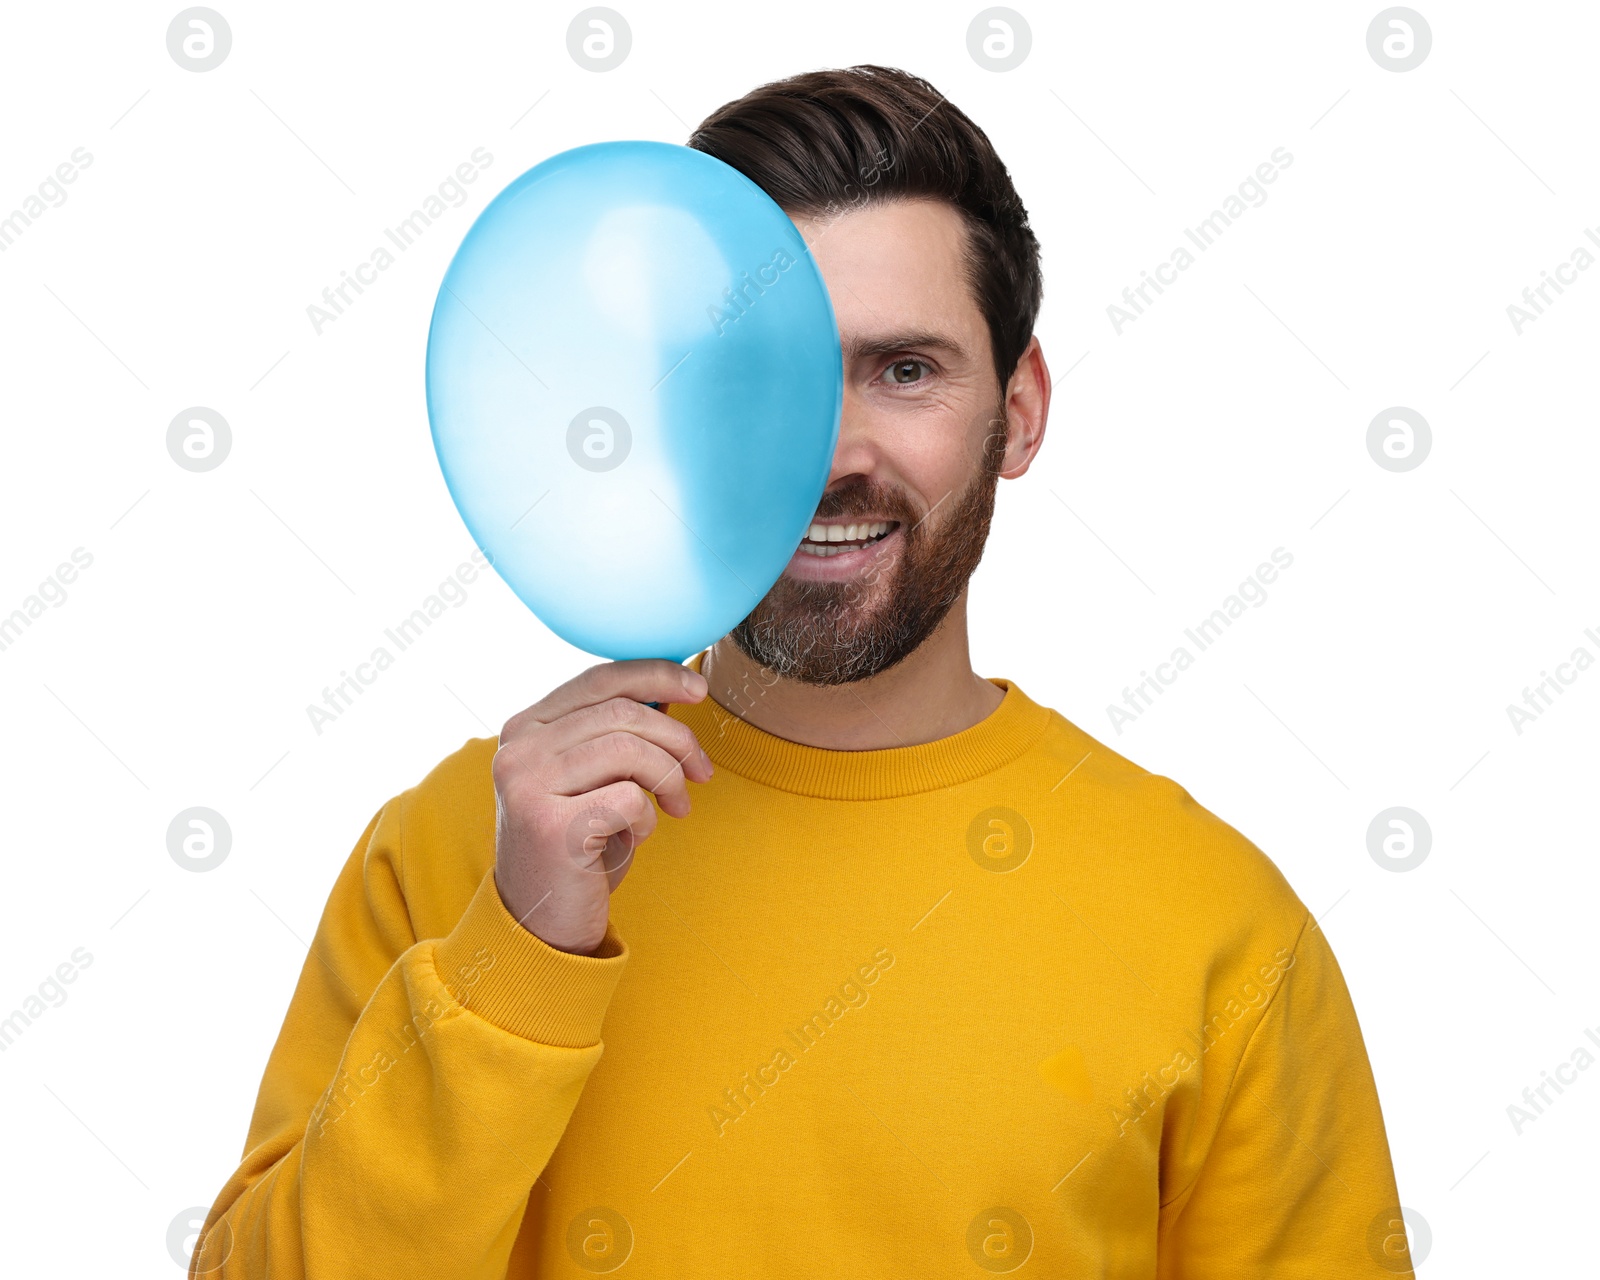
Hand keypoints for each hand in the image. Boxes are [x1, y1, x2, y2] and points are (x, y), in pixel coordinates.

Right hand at [491, 660, 712, 954]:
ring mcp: (527, 784)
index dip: (656, 674)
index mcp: (526, 727)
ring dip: (668, 778)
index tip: (698, 688)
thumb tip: (673, 690)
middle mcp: (518, 749)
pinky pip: (628, 797)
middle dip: (677, 738)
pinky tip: (636, 836)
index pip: (600, 678)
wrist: (543, 924)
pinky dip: (647, 816)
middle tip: (701, 772)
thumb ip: (617, 733)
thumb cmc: (580, 846)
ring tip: (676, 807)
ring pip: (629, 749)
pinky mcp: (549, 825)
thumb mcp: (594, 778)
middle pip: (622, 712)